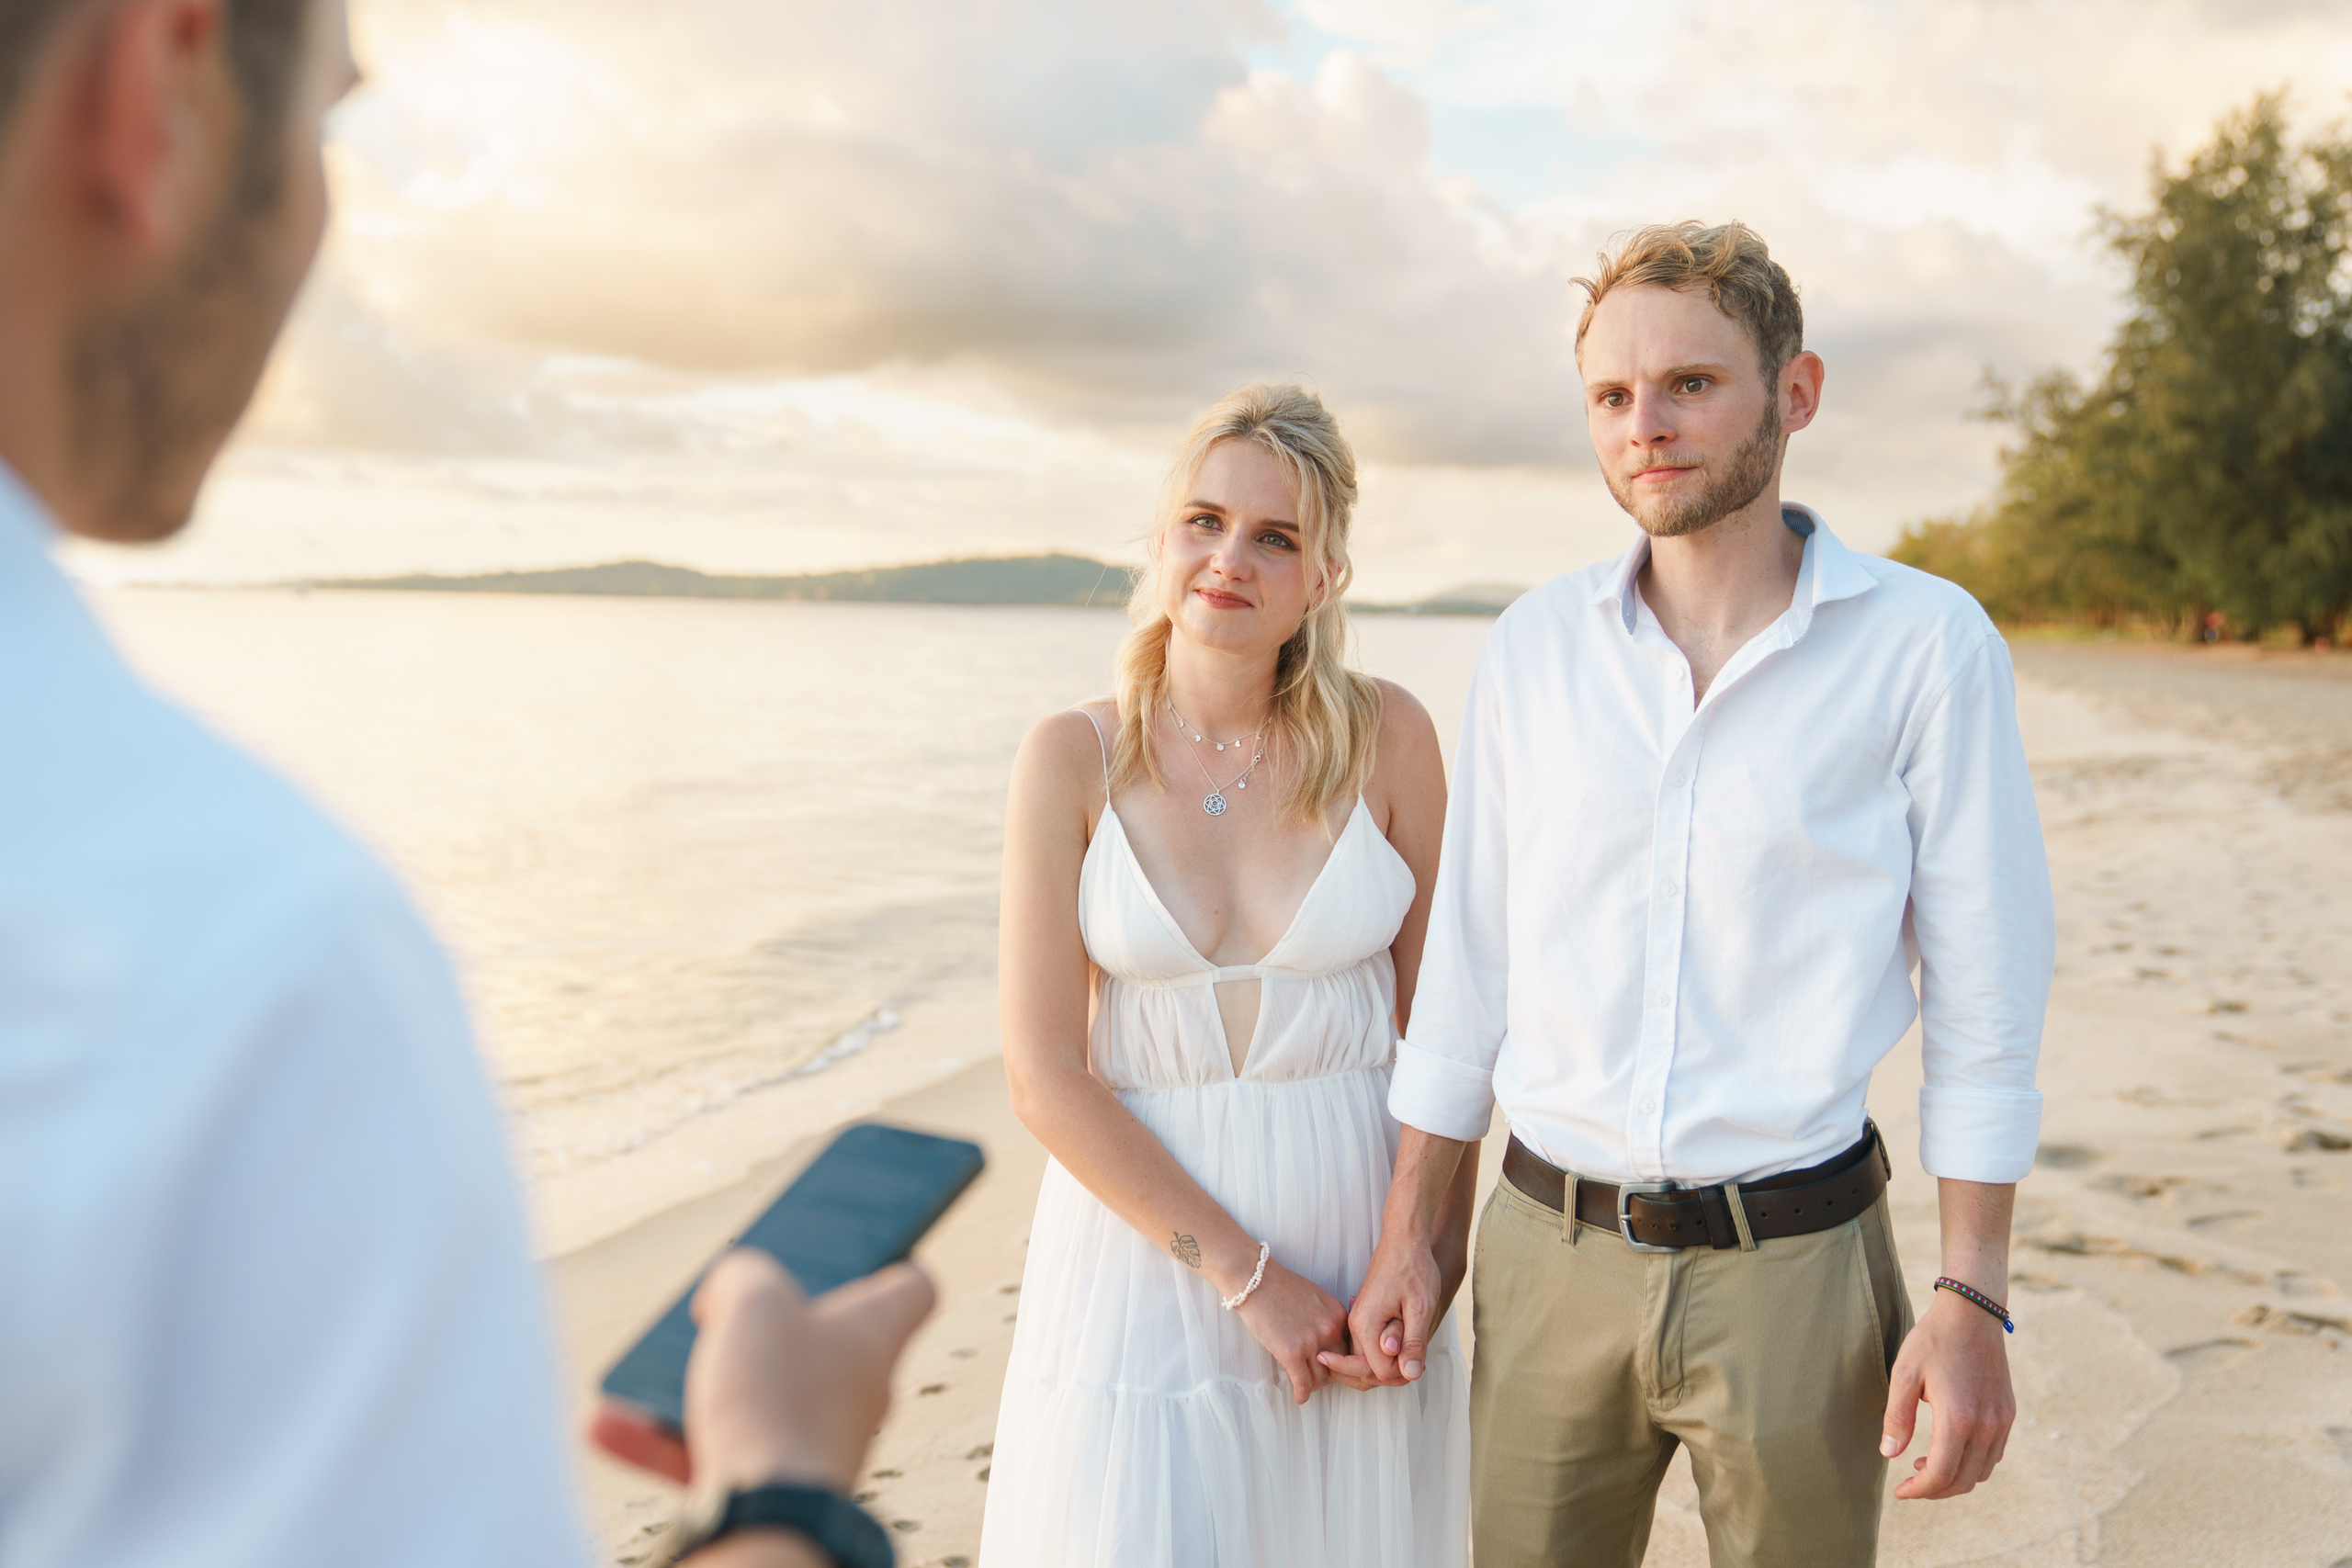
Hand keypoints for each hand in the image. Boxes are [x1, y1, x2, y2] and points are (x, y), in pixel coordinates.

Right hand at [588, 1249, 935, 1491]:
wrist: (766, 1514)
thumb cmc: (776, 1396)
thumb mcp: (752, 1298)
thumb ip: (741, 1274)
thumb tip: (728, 1294)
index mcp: (874, 1334)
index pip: (910, 1288)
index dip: (885, 1260)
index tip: (855, 1249)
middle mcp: (856, 1390)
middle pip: (818, 1341)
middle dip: (763, 1323)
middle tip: (722, 1304)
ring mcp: (815, 1441)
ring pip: (753, 1397)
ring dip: (695, 1380)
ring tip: (645, 1368)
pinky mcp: (772, 1484)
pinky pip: (710, 1450)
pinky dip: (661, 1437)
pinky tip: (605, 1423)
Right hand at [1232, 1261, 1351, 1404]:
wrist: (1253, 1279)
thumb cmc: (1279, 1286)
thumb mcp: (1315, 1298)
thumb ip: (1327, 1320)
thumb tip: (1330, 1344)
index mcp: (1338, 1315)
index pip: (1348, 1348)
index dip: (1340, 1360)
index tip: (1332, 1367)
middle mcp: (1329, 1329)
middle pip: (1338, 1366)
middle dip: (1329, 1375)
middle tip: (1318, 1378)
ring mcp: (1311, 1342)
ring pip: (1322, 1378)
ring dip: (1314, 1385)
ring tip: (1306, 1385)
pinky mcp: (1291, 1353)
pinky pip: (1303, 1384)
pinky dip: (1301, 1394)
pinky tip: (1299, 1397)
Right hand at [1319, 1226, 1441, 1388]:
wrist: (1404, 1239)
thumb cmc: (1414, 1269)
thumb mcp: (1420, 1308)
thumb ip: (1413, 1343)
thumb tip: (1409, 1375)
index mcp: (1365, 1326)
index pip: (1377, 1371)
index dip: (1401, 1374)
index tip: (1419, 1363)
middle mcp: (1355, 1325)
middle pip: (1365, 1370)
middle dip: (1392, 1374)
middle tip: (1417, 1362)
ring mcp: (1357, 1320)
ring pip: (1366, 1359)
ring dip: (1388, 1364)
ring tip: (1413, 1354)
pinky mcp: (1363, 1316)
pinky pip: (1368, 1346)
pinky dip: (1384, 1353)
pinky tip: (1404, 1345)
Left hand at [1881, 1288, 2015, 1498]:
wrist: (1972, 1314)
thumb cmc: (1933, 1340)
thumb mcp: (1904, 1374)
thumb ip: (1896, 1418)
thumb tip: (1889, 1455)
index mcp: (1958, 1419)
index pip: (1940, 1474)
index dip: (1919, 1490)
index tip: (1900, 1491)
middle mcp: (1986, 1426)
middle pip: (1963, 1480)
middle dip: (1934, 1490)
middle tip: (1911, 1482)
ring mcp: (2001, 1421)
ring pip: (1981, 1472)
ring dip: (1954, 1478)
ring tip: (1925, 1463)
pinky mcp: (2008, 1413)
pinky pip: (1994, 1455)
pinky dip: (1973, 1464)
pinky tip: (1951, 1448)